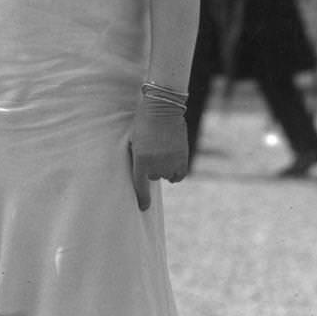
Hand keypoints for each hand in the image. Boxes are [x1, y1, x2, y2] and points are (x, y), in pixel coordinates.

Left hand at [129, 93, 188, 210]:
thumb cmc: (143, 123)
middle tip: (151, 152)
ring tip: (161, 152)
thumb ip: (137, 159)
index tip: (143, 208)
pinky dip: (175, 172)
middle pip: (153, 177)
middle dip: (151, 169)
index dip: (142, 199)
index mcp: (141, 160)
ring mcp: (171, 161)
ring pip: (166, 175)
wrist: (162, 107)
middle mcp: (157, 164)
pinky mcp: (182, 157)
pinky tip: (172, 164)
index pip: (140, 187)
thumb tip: (144, 177)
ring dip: (163, 168)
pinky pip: (179, 175)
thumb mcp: (133, 141)